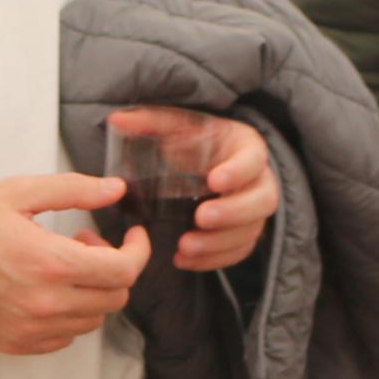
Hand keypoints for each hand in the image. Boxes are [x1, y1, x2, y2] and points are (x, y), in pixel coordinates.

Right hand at [0, 172, 143, 356]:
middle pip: (115, 298)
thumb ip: (73, 189)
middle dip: (113, 268)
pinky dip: (70, 314)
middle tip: (86, 244)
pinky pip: (67, 337)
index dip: (138, 252)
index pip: (124, 271)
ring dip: (92, 292)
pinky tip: (48, 290)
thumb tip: (116, 189)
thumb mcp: (18, 192)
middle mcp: (46, 303)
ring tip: (63, 266)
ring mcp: (32, 329)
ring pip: (93, 319)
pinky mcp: (18, 344)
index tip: (132, 237)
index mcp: (50, 262)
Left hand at [110, 106, 277, 273]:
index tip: (213, 181)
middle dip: (232, 213)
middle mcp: (259, 180)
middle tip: (200, 217)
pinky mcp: (246, 232)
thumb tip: (116, 118)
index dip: (237, 171)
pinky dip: (214, 260)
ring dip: (219, 243)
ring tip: (185, 246)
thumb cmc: (196, 140)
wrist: (212, 160)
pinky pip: (239, 252)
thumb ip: (151, 122)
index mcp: (246, 147)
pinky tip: (184, 260)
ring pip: (251, 231)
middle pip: (262, 201)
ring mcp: (255, 209)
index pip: (253, 159)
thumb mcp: (178, 125)